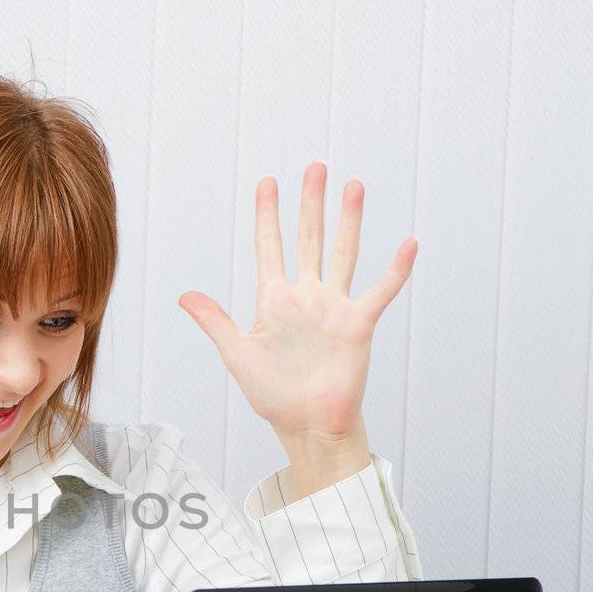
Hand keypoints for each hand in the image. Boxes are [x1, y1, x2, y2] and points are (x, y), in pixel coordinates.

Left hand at [177, 160, 415, 446]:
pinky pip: (381, 291)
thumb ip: (215, 321)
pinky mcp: (358, 324)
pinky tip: (409, 242)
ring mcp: (334, 307)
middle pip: (308, 238)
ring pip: (343, 253)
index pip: (270, 246)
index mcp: (274, 300)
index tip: (266, 182)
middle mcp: (306, 296)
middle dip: (310, 203)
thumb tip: (183, 296)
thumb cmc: (272, 395)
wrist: (306, 425)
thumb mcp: (237, 354)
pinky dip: (395, 269)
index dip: (267, 215)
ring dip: (348, 220)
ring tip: (353, 186)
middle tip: (315, 166)